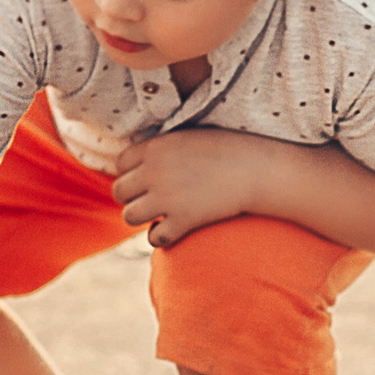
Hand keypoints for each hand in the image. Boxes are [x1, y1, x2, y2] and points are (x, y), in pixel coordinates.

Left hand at [111, 129, 268, 246]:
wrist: (255, 169)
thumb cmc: (227, 149)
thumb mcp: (188, 136)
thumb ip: (162, 149)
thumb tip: (143, 164)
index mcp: (155, 147)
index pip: (120, 163)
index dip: (131, 173)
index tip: (146, 179)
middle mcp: (154, 172)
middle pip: (120, 192)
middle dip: (133, 197)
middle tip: (152, 200)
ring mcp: (166, 198)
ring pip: (129, 216)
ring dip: (143, 218)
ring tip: (160, 215)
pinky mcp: (183, 220)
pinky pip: (154, 237)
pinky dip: (161, 237)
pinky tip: (175, 229)